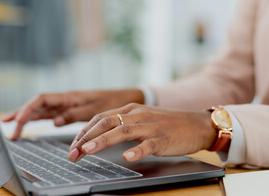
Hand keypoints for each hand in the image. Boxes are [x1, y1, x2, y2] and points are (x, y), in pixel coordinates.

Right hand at [1, 89, 143, 139]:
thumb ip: (74, 114)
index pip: (42, 100)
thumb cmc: (112, 102)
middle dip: (21, 114)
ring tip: (12, 125)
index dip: (27, 109)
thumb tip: (55, 121)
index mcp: (70, 96)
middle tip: (7, 125)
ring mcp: (67, 105)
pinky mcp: (71, 110)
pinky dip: (39, 119)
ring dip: (27, 117)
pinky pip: (51, 114)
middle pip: (37, 104)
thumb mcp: (95, 109)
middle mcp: (65, 99)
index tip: (17, 121)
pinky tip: (33, 124)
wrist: (126, 98)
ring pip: (42, 109)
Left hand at [67, 103, 217, 162]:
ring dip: (103, 140)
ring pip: (123, 131)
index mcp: (131, 110)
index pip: (100, 118)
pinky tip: (128, 157)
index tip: (72, 146)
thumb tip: (98, 135)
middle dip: (86, 137)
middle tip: (73, 153)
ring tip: (88, 150)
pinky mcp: (163, 138)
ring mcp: (151, 126)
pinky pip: (148, 144)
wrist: (196, 124)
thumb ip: (122, 124)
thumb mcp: (142, 119)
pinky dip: (137, 150)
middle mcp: (138, 115)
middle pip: (107, 122)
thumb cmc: (167, 124)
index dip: (83, 132)